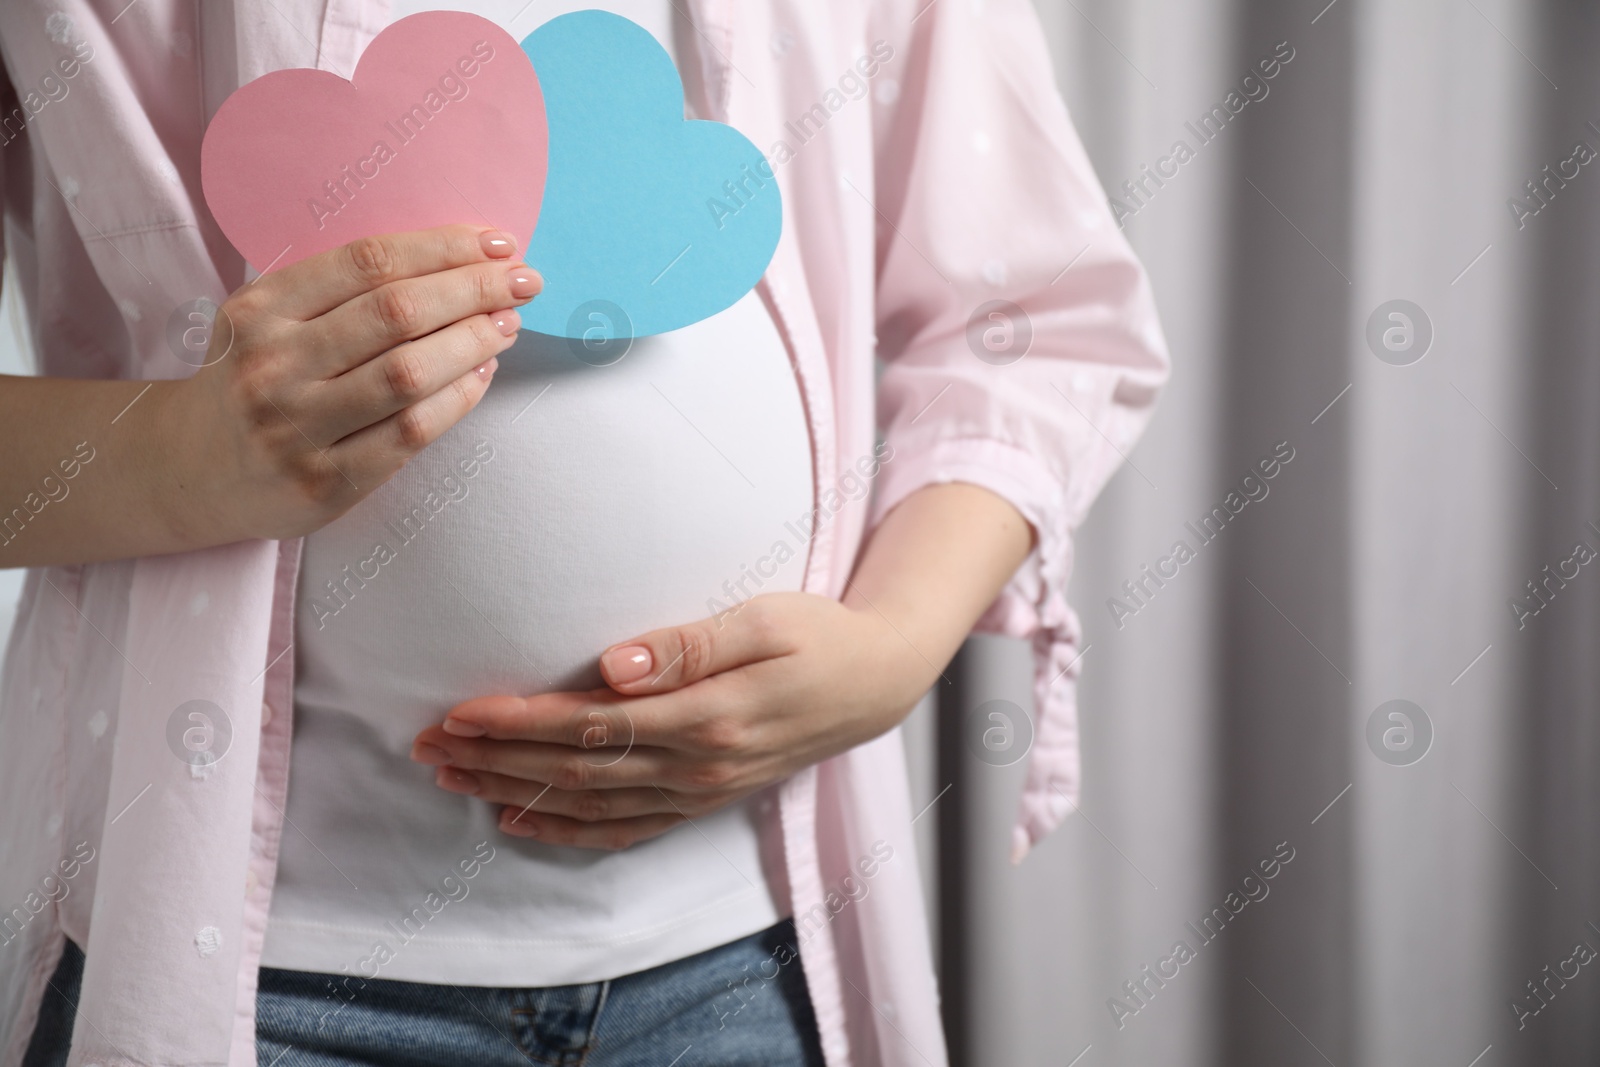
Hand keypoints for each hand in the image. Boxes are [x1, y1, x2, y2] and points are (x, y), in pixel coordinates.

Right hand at [153, 225, 539, 544]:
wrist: (189, 473)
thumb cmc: (252, 382)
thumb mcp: (268, 322)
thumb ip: (338, 293)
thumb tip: (454, 263)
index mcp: (259, 310)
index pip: (368, 263)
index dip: (443, 247)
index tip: (497, 243)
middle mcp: (272, 365)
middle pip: (397, 312)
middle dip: (474, 289)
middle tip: (524, 281)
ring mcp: (296, 428)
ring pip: (409, 373)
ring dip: (473, 341)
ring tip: (507, 324)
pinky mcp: (325, 483)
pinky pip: (411, 433)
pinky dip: (458, 399)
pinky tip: (481, 375)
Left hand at [410, 592, 934, 849]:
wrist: (876, 683)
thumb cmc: (818, 637)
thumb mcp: (764, 621)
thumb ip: (687, 645)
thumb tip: (612, 665)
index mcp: (707, 717)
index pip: (591, 725)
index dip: (520, 722)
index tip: (460, 712)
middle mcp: (698, 765)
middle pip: (576, 770)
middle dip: (495, 758)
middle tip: (425, 746)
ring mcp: (700, 790)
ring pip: (590, 803)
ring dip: (516, 792)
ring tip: (451, 778)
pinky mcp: (704, 798)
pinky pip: (626, 829)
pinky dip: (568, 831)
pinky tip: (522, 821)